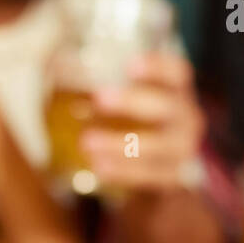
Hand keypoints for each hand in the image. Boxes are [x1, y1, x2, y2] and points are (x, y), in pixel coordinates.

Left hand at [80, 53, 203, 189]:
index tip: (130, 65)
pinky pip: (152, 175)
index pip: (177, 73)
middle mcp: (186, 118)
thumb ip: (108, 87)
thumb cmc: (142, 123)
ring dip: (120, 143)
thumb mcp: (134, 100)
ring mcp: (183, 149)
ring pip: (158, 146)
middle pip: (168, 107)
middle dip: (133, 102)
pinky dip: (124, 171)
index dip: (157, 67)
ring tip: (86, 141)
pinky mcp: (175, 177)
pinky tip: (99, 166)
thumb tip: (56, 66)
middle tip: (99, 97)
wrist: (164, 169)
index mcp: (177, 92)